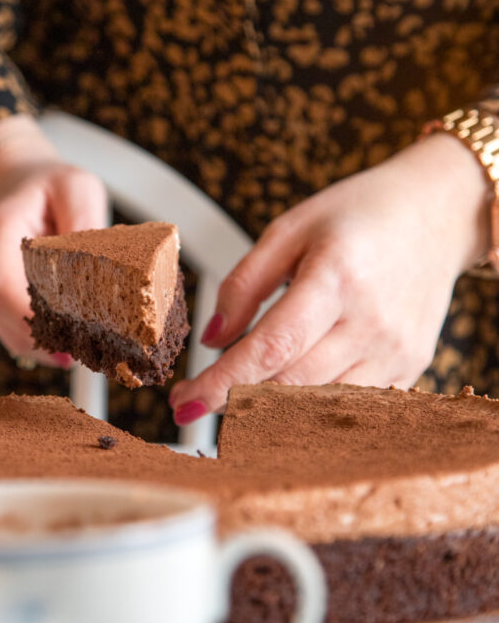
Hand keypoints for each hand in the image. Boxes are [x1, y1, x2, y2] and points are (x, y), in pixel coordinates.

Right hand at [0, 115, 107, 365]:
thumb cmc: (51, 187)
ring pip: (1, 330)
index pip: (2, 285)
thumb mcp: (77, 188)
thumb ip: (84, 219)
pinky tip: (61, 341)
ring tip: (77, 350)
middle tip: (80, 354)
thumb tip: (99, 261)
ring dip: (37, 346)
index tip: (65, 340)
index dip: (28, 319)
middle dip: (39, 342)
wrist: (19, 186)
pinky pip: (5, 331)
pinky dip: (32, 342)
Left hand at [169, 134, 490, 422]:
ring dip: (268, 410)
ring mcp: (395, 350)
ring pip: (320, 404)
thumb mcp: (291, 228)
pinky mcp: (410, 366)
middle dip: (234, 399)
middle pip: (291, 385)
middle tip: (192, 401)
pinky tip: (283, 393)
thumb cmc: (360, 214)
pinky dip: (310, 405)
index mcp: (336, 277)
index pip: (272, 347)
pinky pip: (350, 402)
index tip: (185, 403)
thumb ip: (245, 283)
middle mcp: (370, 321)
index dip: (223, 382)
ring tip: (233, 395)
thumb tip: (212, 339)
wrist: (437, 213)